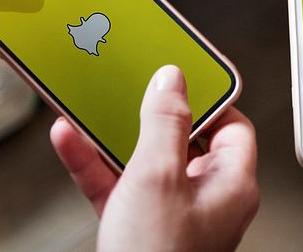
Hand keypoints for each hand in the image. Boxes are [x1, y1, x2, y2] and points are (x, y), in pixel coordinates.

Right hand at [51, 65, 258, 251]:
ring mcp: (170, 215)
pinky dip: (94, 164)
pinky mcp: (137, 229)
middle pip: (182, 140)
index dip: (208, 97)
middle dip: (149, 114)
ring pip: (143, 162)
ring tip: (91, 107)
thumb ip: (166, 123)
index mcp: (230, 184)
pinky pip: (117, 186)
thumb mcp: (159, 176)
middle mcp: (205, 199)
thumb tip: (173, 81)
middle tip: (131, 86)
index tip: (181, 73)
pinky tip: (70, 139)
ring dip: (113, 136)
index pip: (232, 125)